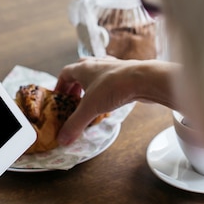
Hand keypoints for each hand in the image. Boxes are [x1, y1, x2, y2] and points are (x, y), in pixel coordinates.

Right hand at [54, 57, 178, 145]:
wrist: (144, 79)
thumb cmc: (114, 86)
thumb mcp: (90, 108)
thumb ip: (75, 124)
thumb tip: (62, 139)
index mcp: (83, 68)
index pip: (65, 73)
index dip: (60, 85)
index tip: (59, 97)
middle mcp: (96, 64)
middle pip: (80, 71)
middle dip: (75, 85)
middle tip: (73, 99)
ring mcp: (112, 67)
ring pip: (96, 73)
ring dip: (91, 85)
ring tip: (89, 99)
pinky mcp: (126, 73)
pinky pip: (110, 79)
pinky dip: (106, 88)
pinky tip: (109, 99)